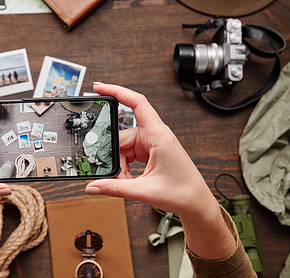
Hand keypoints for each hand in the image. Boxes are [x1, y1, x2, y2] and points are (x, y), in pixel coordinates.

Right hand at [85, 83, 211, 215]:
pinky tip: (127, 179)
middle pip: (121, 135)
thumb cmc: (182, 192)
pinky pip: (128, 153)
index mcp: (159, 135)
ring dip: (120, 165)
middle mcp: (155, 135)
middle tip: (113, 174)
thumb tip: (93, 186)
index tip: (99, 87)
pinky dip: (124, 167)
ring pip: (122, 146)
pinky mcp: (149, 150)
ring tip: (125, 181)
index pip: (137, 103)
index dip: (117, 91)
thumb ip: (115, 188)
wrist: (196, 202)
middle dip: (114, 155)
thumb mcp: (145, 191)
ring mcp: (151, 142)